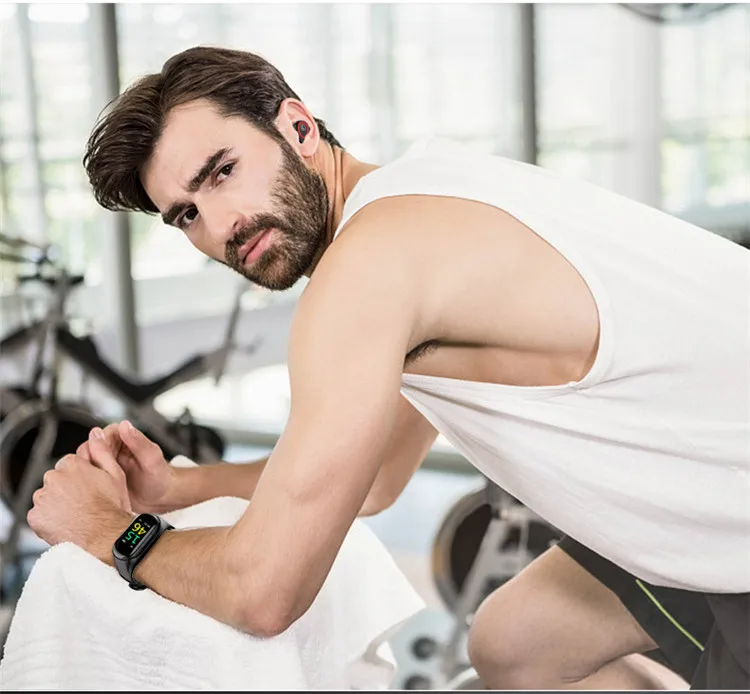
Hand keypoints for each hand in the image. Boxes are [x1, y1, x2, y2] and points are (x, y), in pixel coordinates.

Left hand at [27, 429, 133, 560]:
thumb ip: (102, 451)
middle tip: (84, 502)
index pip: (70, 464)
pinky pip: (40, 514)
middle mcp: (53, 477)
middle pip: (57, 480)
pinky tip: (66, 522)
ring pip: (47, 496)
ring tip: (76, 514)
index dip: (81, 476)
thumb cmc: (111, 507)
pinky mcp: (35, 516)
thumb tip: (96, 433)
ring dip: (57, 503)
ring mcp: (42, 497)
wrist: (103, 536)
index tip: (89, 487)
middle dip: (67, 489)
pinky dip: (49, 518)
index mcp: (72, 464)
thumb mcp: (115, 473)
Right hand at [77, 421, 176, 513]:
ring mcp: (104, 463)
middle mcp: (111, 448)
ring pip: (84, 462)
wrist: (160, 498)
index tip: (101, 458)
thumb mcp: (151, 459)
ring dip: (86, 472)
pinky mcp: (99, 478)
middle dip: (90, 460)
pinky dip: (85, 482)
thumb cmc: (160, 477)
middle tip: (96, 474)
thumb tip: (124, 425)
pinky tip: (93, 491)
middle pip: (88, 448)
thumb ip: (139, 442)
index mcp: (124, 437)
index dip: (98, 446)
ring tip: (96, 484)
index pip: (101, 434)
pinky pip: (85, 477)